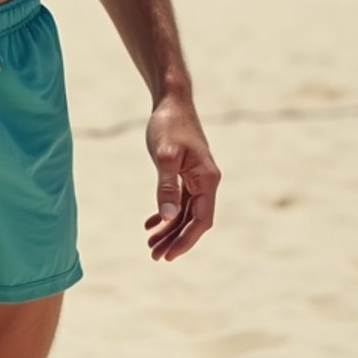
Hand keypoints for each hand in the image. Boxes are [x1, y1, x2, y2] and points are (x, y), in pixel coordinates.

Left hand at [144, 95, 219, 260]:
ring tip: (150, 245)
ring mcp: (198, 178)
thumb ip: (167, 187)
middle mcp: (206, 181)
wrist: (171, 101)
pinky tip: (151, 224)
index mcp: (207, 179)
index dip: (186, 240)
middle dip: (175, 240)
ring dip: (169, 229)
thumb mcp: (165, 156)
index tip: (169, 256)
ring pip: (186, 212)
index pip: (201, 220)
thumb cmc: (169, 124)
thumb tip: (169, 217)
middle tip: (154, 256)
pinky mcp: (187, 173)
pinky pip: (180, 201)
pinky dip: (167, 213)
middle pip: (194, 220)